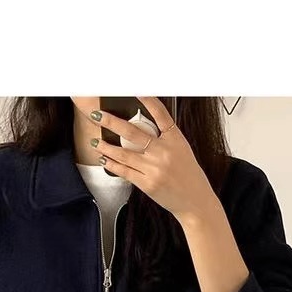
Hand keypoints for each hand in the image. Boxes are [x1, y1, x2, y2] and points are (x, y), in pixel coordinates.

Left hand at [98, 99, 213, 227]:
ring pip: (124, 153)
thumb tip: (141, 130)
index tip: (133, 89)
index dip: (146, 99)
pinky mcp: (147, 183)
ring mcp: (154, 168)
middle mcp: (164, 151)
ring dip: (106, 146)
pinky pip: (125, 171)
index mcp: (174, 139)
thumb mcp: (181, 150)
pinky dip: (112, 164)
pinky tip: (104, 159)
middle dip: (111, 122)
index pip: (159, 113)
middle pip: (132, 132)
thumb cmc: (188, 176)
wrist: (195, 201)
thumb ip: (164, 139)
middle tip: (98, 115)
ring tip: (96, 141)